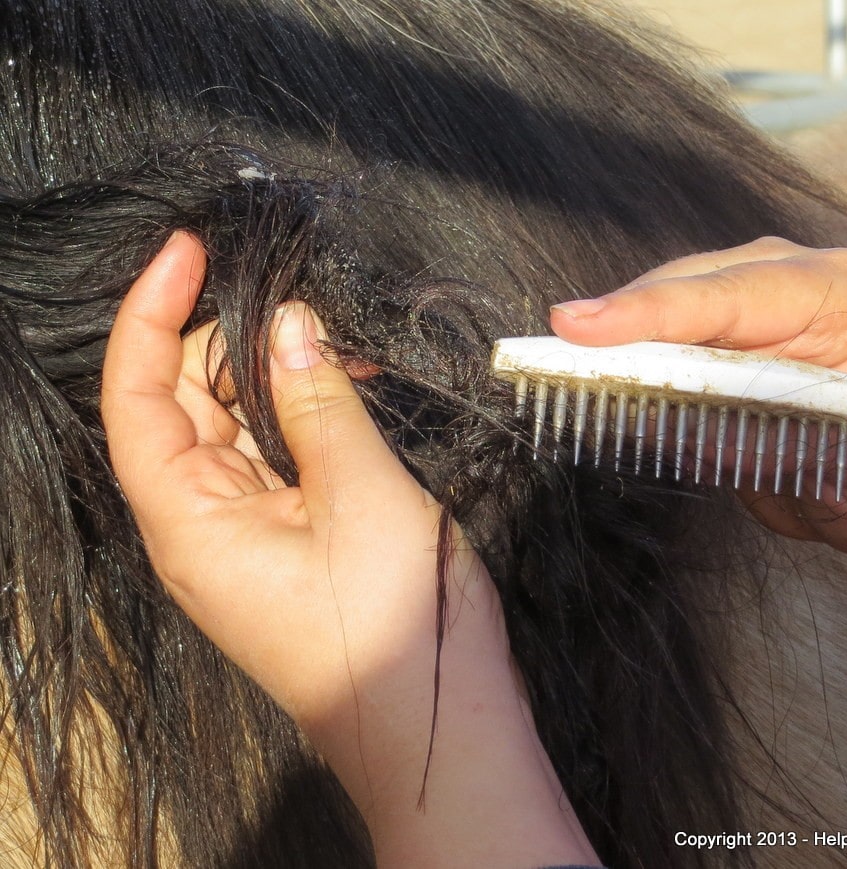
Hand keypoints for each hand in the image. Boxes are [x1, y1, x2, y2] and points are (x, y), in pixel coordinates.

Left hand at [101, 232, 597, 866]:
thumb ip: (318, 401)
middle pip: (185, 404)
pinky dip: (305, 415)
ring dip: (279, 375)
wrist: (437, 724)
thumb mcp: (361, 493)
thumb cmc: (393, 623)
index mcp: (188, 519)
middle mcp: (201, 525)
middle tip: (309, 304)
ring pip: (236, 427)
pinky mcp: (286, 540)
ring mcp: (244, 535)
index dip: (151, 314)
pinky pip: (277, 458)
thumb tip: (290, 321)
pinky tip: (352, 391)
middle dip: (236, 340)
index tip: (191, 250)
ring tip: (346, 349)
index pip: (135, 395)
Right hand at [551, 236, 846, 706]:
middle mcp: (795, 279)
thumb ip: (795, 450)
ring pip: (666, 303)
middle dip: (619, 322)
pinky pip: (663, 336)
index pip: (734, 296)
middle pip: (686, 287)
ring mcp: (754, 297)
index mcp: (844, 296)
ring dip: (614, 341)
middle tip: (550, 354)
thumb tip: (709, 434)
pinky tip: (595, 379)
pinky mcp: (722, 331)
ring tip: (561, 369)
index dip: (653, 314)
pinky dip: (627, 360)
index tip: (581, 328)